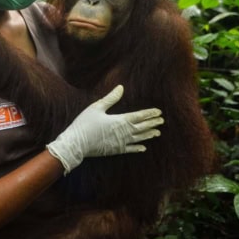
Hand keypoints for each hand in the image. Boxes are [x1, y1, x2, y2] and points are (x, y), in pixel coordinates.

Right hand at [46, 85, 163, 173]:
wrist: (76, 144)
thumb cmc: (84, 124)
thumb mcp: (96, 107)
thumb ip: (111, 98)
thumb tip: (121, 87)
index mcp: (120, 120)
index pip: (139, 116)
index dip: (150, 114)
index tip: (159, 112)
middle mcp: (123, 132)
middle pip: (142, 127)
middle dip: (152, 123)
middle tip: (162, 121)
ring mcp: (120, 143)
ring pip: (139, 138)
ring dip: (148, 135)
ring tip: (157, 133)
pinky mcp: (115, 150)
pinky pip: (130, 149)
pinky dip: (138, 148)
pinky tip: (144, 148)